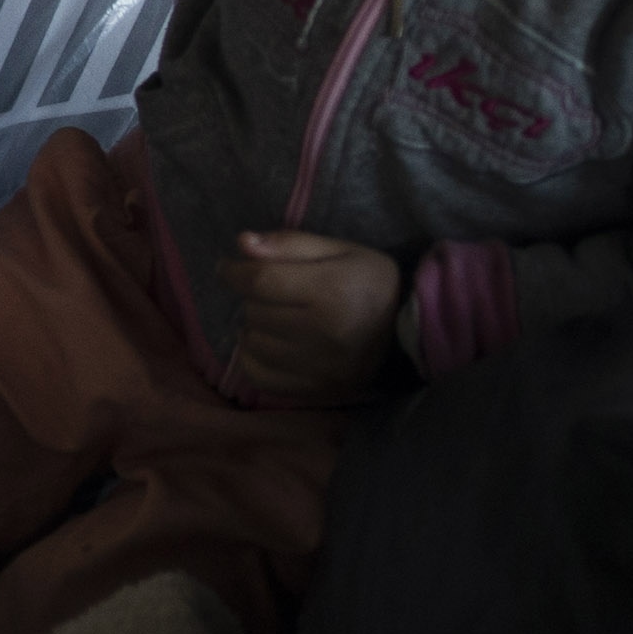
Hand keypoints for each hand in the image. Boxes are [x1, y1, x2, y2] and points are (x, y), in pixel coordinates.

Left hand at [226, 231, 403, 406]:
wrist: (405, 333)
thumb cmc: (370, 284)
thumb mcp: (341, 250)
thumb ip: (291, 244)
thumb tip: (242, 243)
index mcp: (333, 291)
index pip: (261, 281)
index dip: (234, 272)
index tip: (226, 267)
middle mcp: (325, 333)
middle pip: (255, 311)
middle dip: (255, 298)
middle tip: (273, 293)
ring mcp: (319, 367)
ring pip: (253, 342)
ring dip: (255, 327)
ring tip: (277, 317)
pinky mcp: (315, 390)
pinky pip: (258, 375)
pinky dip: (254, 357)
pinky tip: (271, 343)